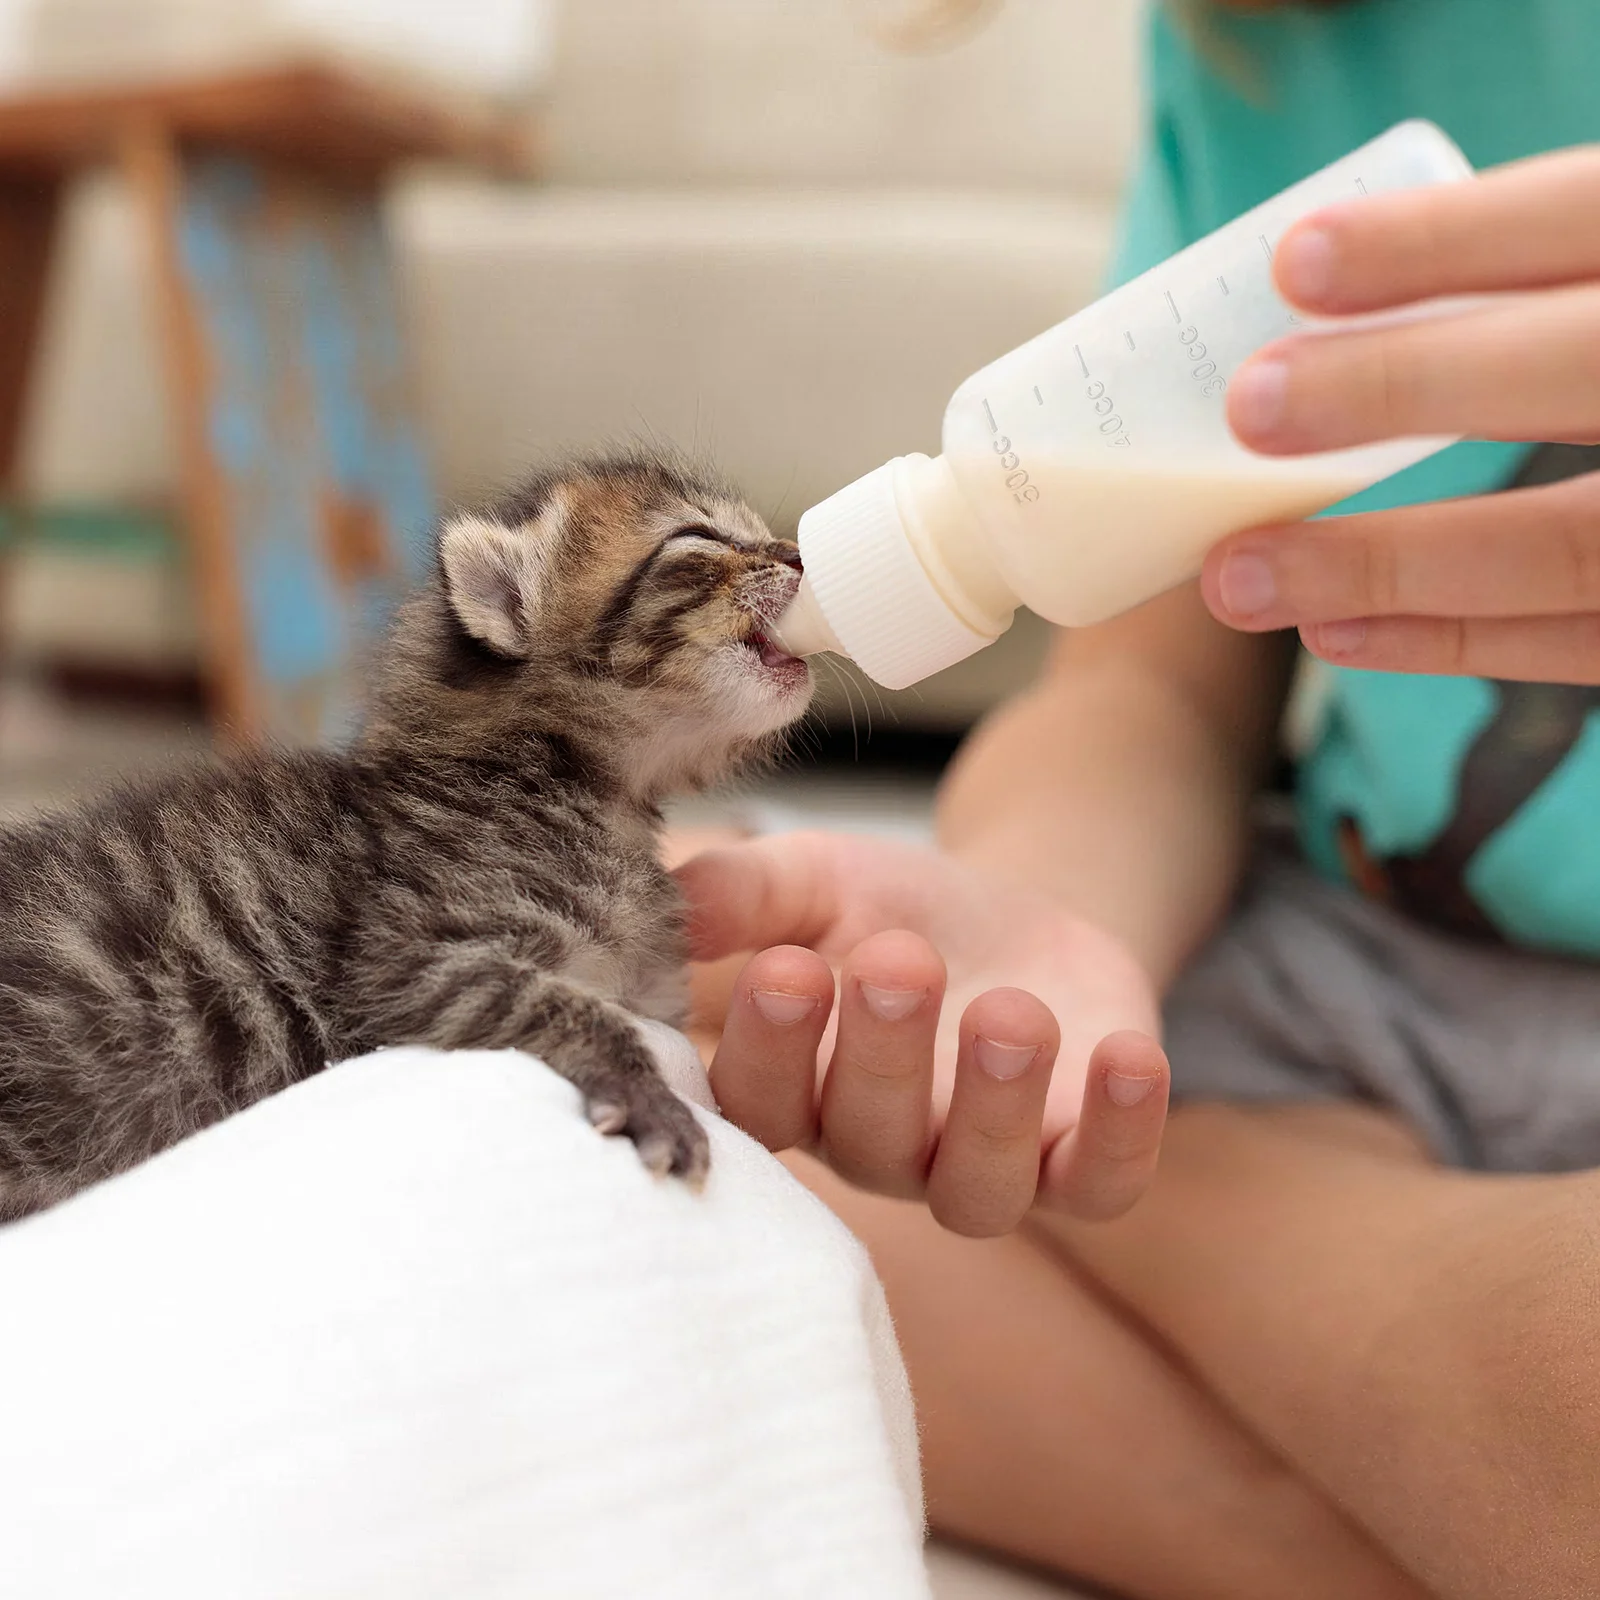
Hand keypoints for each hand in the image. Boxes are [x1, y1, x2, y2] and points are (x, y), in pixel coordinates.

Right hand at [676, 832, 1168, 1235]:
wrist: (1015, 926)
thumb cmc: (890, 911)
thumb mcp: (815, 880)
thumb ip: (743, 892)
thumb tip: (663, 896)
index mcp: (797, 1089)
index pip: (760, 1101)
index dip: (769, 1048)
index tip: (785, 968)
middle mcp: (879, 1149)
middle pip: (867, 1141)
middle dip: (882, 1057)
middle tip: (896, 962)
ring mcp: (980, 1167)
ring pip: (978, 1187)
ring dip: (993, 1107)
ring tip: (1009, 1012)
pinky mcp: (1078, 1164)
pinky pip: (1099, 1183)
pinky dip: (1120, 1135)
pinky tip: (1128, 1059)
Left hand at [1205, 145, 1599, 682]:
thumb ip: (1559, 280)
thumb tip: (1346, 290)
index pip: (1591, 215)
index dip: (1446, 239)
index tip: (1297, 261)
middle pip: (1583, 365)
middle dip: (1407, 384)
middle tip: (1251, 406)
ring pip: (1568, 546)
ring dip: (1387, 565)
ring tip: (1240, 576)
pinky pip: (1584, 643)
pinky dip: (1452, 641)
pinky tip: (1335, 634)